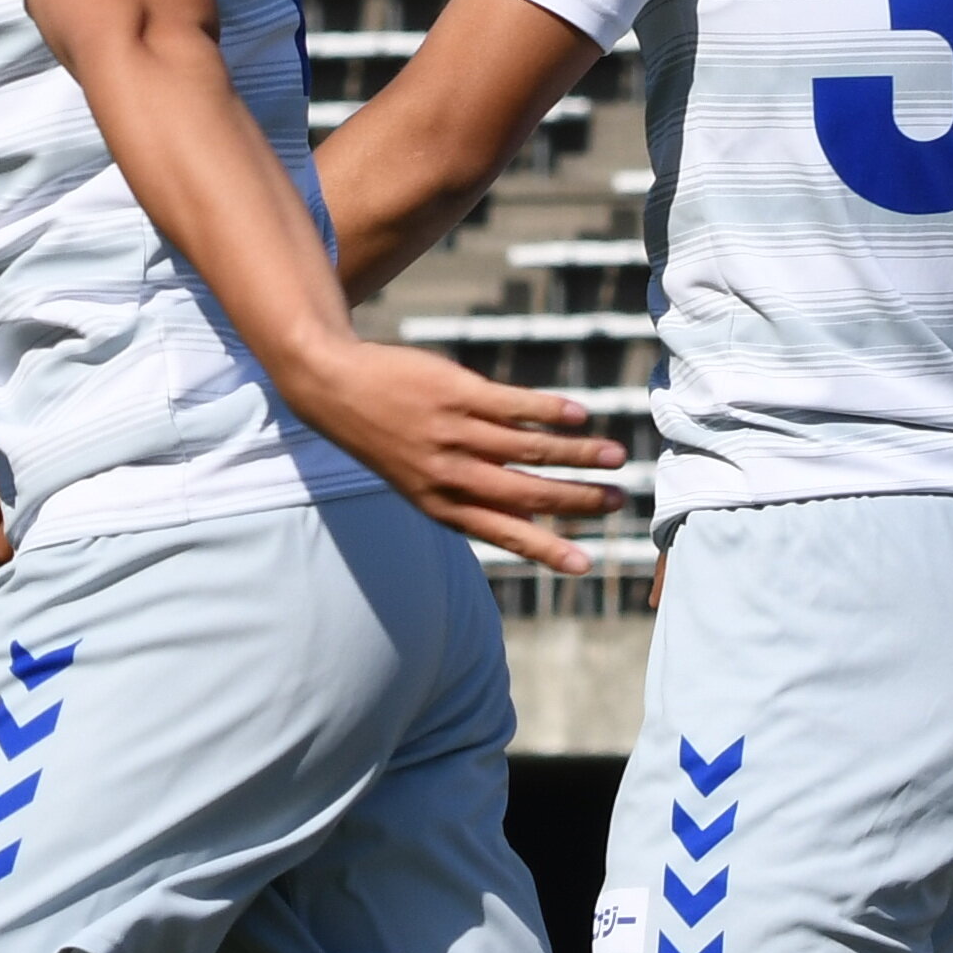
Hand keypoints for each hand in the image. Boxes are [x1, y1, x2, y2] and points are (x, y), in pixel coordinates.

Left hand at [276, 337, 626, 575]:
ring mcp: (456, 432)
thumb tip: (528, 522)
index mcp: (442, 504)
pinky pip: (513, 405)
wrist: (334, 387)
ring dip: (577, 453)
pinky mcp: (458, 392)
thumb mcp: (418, 483)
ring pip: (529, 448)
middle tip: (617, 501)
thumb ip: (469, 502)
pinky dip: (549, 410)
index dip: (547, 549)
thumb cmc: (385, 438)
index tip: (585, 566)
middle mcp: (451, 473)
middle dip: (577, 500)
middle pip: (527, 492)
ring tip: (615, 455)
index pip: (504, 533)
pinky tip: (578, 414)